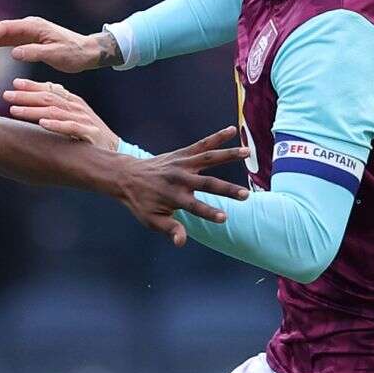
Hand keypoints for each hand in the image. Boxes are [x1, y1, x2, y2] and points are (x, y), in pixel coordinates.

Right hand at [0, 17, 111, 72]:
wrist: (87, 51)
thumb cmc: (74, 54)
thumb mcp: (56, 55)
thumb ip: (34, 53)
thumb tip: (14, 53)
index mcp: (34, 27)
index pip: (6, 29)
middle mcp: (29, 26)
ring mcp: (28, 32)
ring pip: (1, 35)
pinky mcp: (28, 39)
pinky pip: (7, 40)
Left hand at [3, 78, 118, 150]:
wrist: (114, 150)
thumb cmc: (88, 134)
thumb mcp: (72, 117)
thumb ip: (56, 106)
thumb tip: (33, 97)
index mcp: (72, 101)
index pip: (50, 89)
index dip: (32, 85)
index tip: (14, 83)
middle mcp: (77, 107)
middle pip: (48, 98)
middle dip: (26, 96)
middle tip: (6, 95)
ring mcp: (84, 120)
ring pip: (55, 112)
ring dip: (33, 110)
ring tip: (15, 110)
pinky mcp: (89, 134)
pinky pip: (71, 128)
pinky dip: (56, 125)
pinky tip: (42, 124)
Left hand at [114, 127, 250, 246]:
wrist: (126, 176)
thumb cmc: (141, 202)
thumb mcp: (151, 220)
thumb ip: (169, 229)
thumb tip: (181, 242)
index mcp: (174, 197)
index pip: (194, 207)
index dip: (209, 213)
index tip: (224, 218)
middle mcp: (180, 179)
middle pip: (207, 184)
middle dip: (227, 190)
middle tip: (246, 196)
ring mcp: (182, 164)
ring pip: (208, 158)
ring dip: (228, 154)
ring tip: (247, 152)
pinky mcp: (182, 154)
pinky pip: (202, 144)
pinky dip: (216, 137)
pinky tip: (232, 130)